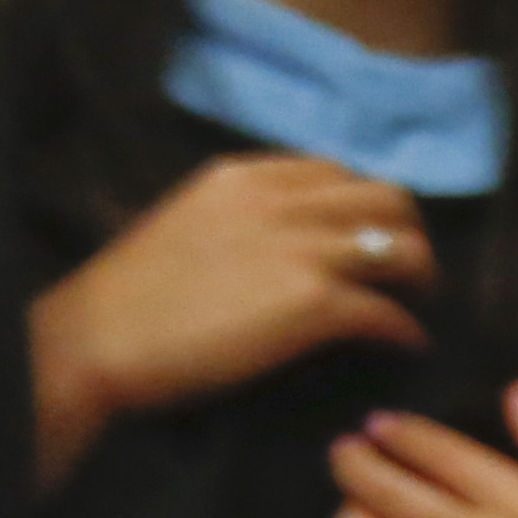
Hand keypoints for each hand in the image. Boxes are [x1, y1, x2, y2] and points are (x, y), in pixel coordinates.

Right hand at [31, 152, 431, 480]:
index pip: (335, 171)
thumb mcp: (188, 222)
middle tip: (408, 271)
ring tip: (416, 305)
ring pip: (404, 250)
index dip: (363, 204)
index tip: (370, 233)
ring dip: (421, 280)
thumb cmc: (130, 297)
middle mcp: (281, 203)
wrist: (96, 341)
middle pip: (388, 198)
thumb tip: (290, 237)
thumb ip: (243, 216)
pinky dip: (407, 332)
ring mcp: (302, 251)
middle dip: (409, 232)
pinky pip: (390, 313)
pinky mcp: (314, 305)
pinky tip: (405, 346)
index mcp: (244, 177)